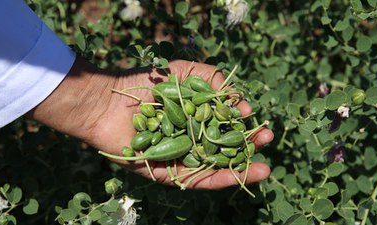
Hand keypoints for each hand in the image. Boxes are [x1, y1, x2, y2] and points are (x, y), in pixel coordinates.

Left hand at [29, 56, 273, 188]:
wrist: (109, 101)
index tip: (255, 118)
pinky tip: (241, 175)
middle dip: (247, 146)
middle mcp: (188, 140)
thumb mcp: (185, 73)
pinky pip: (197, 180)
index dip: (242, 124)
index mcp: (192, 119)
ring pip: (215, 168)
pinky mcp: (168, 175)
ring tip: (266, 167)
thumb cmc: (145, 83)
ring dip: (241, 168)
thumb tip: (240, 101)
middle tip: (267, 139)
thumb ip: (213, 80)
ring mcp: (179, 159)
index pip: (224, 125)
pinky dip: (219, 179)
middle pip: (223, 148)